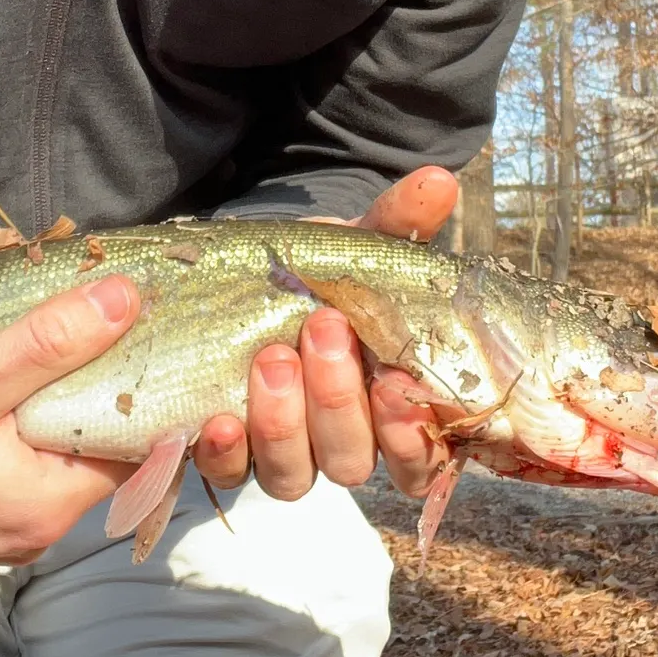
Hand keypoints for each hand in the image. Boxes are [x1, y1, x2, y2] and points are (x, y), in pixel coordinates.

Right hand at [0, 275, 141, 591]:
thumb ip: (47, 344)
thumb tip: (125, 302)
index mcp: (50, 503)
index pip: (138, 441)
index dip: (148, 377)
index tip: (149, 317)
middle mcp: (32, 519)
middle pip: (87, 425)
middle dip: (80, 350)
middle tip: (74, 287)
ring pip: (38, 424)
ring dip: (29, 358)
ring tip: (14, 289)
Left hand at [193, 166, 458, 502]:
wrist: (238, 281)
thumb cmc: (314, 277)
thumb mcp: (354, 249)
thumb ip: (397, 224)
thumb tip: (439, 181)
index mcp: (385, 410)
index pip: (417, 457)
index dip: (410, 434)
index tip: (395, 379)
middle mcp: (337, 445)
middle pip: (349, 460)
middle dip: (337, 400)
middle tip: (323, 330)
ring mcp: (279, 456)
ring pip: (292, 475)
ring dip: (283, 424)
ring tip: (271, 358)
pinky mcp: (223, 457)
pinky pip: (226, 473)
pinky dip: (224, 452)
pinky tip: (218, 419)